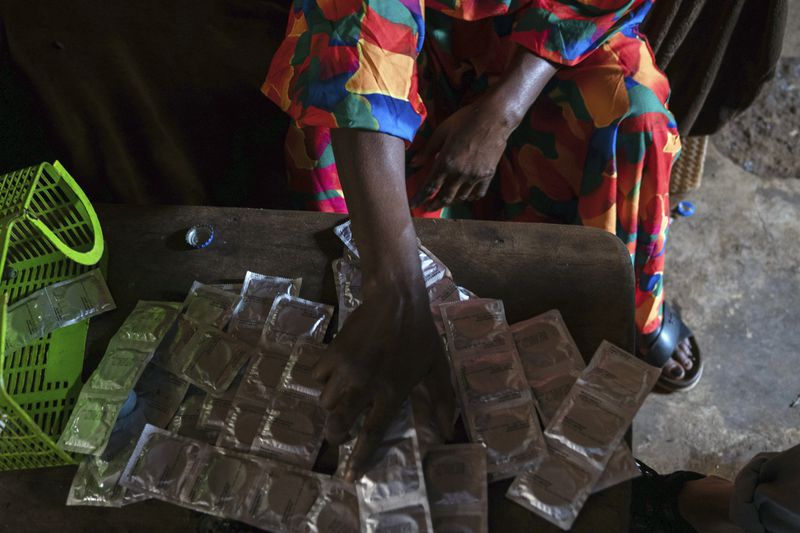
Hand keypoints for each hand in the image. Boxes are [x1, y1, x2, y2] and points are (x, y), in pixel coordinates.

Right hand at [311, 270, 448, 481]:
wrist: (396, 300)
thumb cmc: (420, 334)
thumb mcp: (437, 368)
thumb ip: (442, 400)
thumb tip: (446, 432)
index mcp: (391, 393)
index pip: (372, 433)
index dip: (359, 458)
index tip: (347, 477)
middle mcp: (365, 386)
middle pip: (339, 422)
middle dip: (335, 435)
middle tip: (339, 435)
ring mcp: (346, 369)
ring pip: (325, 401)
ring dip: (332, 405)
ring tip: (341, 399)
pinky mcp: (333, 353)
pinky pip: (318, 376)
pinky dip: (324, 379)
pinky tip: (335, 374)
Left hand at [410, 95, 515, 210]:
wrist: (494, 117)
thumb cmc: (465, 120)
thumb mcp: (441, 132)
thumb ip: (427, 150)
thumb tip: (414, 163)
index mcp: (445, 162)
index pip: (429, 187)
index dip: (420, 199)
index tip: (414, 206)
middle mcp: (459, 173)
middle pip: (444, 197)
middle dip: (434, 204)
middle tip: (427, 208)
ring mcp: (475, 176)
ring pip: (460, 198)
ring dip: (450, 202)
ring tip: (444, 202)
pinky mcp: (487, 175)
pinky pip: (477, 194)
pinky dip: (469, 197)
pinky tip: (464, 196)